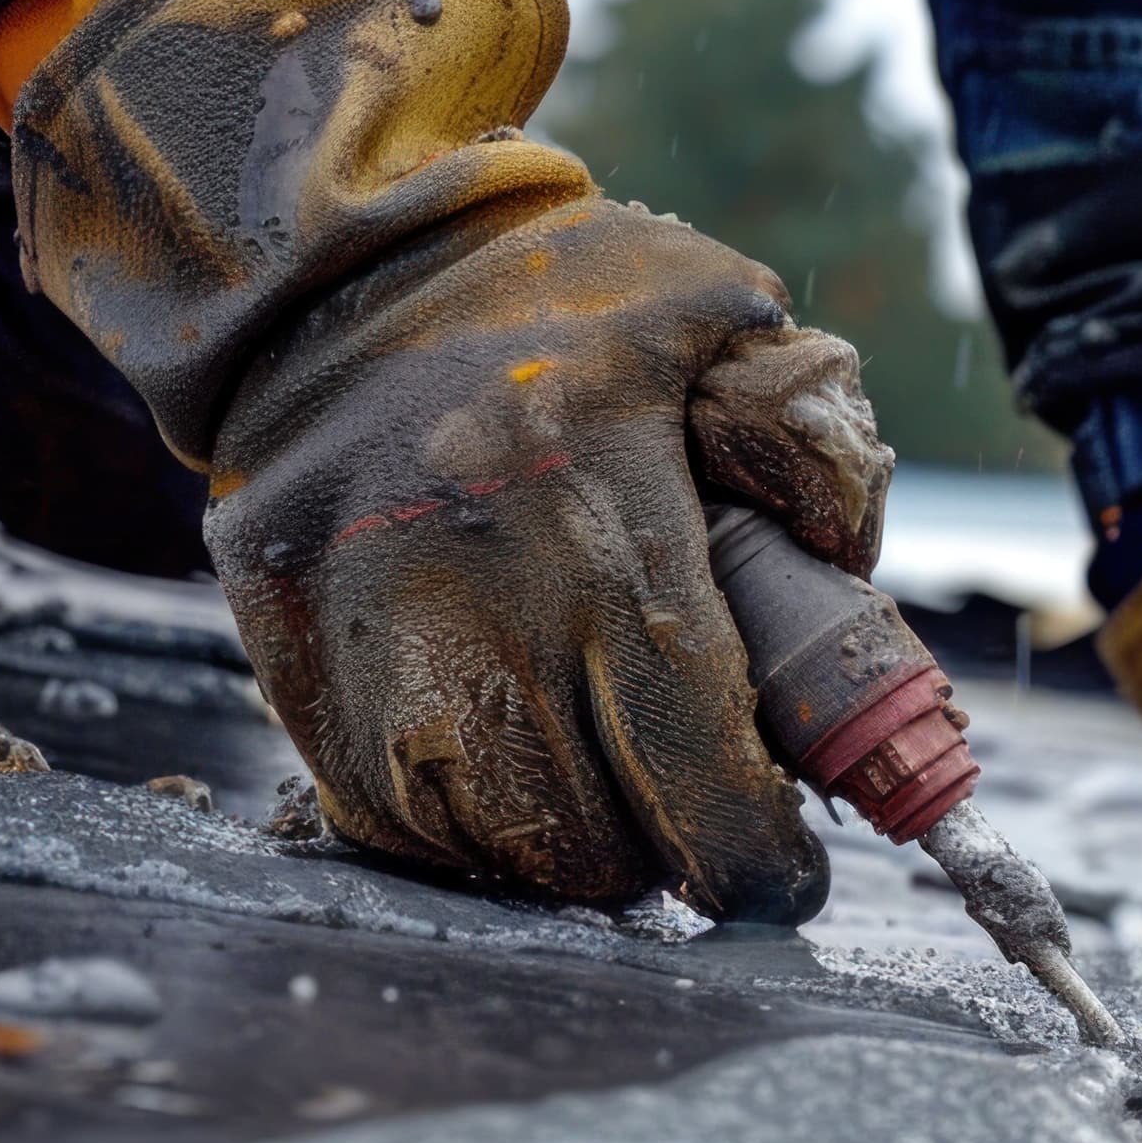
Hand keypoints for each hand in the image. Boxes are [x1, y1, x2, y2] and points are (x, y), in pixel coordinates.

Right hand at [8, 0, 892, 918]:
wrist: (326, 278)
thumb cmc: (553, 306)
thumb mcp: (722, 318)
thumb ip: (811, 442)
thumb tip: (846, 570)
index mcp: (602, 529)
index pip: (702, 780)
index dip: (759, 856)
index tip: (786, 865)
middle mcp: (476, 615)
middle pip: (605, 845)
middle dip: (670, 844)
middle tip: (693, 796)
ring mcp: (371, 661)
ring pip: (502, 855)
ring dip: (571, 840)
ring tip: (604, 768)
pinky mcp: (296, 685)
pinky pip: (402, 828)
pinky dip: (468, 822)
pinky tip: (507, 744)